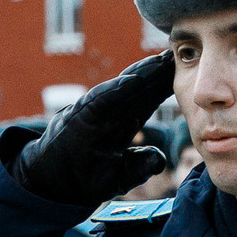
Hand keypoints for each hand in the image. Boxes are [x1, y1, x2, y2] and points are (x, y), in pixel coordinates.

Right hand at [14, 52, 177, 206]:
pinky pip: (100, 100)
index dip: (166, 85)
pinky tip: (131, 80)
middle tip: (179, 52)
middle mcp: (111, 114)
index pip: (149, 99)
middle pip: (140, 88)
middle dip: (158, 71)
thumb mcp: (119, 176)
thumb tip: (159, 159)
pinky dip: (114, 90)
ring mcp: (95, 113)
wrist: (50, 184)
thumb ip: (141, 166)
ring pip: (122, 88)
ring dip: (141, 73)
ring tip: (160, 59)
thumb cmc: (84, 178)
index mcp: (123, 123)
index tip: (187, 71)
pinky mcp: (80, 118)